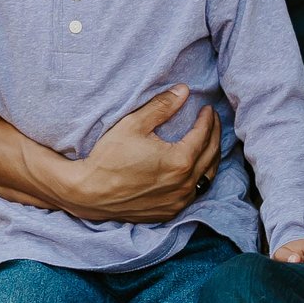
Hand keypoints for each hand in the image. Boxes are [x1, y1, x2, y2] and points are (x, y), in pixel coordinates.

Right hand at [67, 87, 221, 223]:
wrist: (89, 192)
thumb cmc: (108, 157)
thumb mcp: (134, 124)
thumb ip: (162, 106)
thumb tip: (184, 90)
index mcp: (180, 161)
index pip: (204, 135)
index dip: (208, 119)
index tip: (207, 109)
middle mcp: (184, 184)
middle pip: (211, 155)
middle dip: (215, 134)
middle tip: (212, 120)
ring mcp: (178, 201)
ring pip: (207, 176)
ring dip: (211, 157)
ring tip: (209, 141)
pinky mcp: (169, 212)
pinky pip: (194, 193)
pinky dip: (199, 177)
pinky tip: (196, 168)